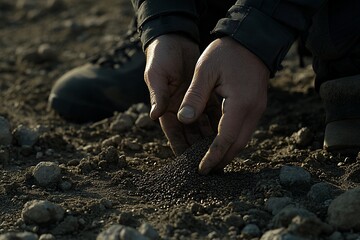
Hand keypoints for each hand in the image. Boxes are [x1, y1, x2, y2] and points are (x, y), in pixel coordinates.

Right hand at [145, 34, 219, 154]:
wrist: (174, 39)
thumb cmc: (161, 57)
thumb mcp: (157, 75)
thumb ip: (158, 95)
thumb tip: (154, 115)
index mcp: (165, 107)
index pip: (174, 133)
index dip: (181, 148)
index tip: (190, 163)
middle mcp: (179, 108)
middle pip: (190, 133)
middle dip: (199, 147)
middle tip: (211, 161)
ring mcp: (192, 102)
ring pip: (203, 125)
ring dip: (211, 137)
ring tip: (222, 150)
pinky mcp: (204, 94)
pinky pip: (213, 112)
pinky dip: (219, 121)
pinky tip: (227, 130)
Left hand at [177, 37, 269, 173]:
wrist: (252, 40)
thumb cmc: (226, 52)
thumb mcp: (205, 70)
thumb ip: (194, 96)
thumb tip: (183, 120)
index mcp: (240, 104)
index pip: (225, 139)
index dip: (212, 156)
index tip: (201, 169)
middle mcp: (253, 111)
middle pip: (237, 145)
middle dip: (221, 160)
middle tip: (205, 171)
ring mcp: (257, 110)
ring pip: (242, 140)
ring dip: (227, 152)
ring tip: (210, 161)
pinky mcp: (256, 107)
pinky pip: (243, 130)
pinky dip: (231, 140)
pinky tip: (219, 143)